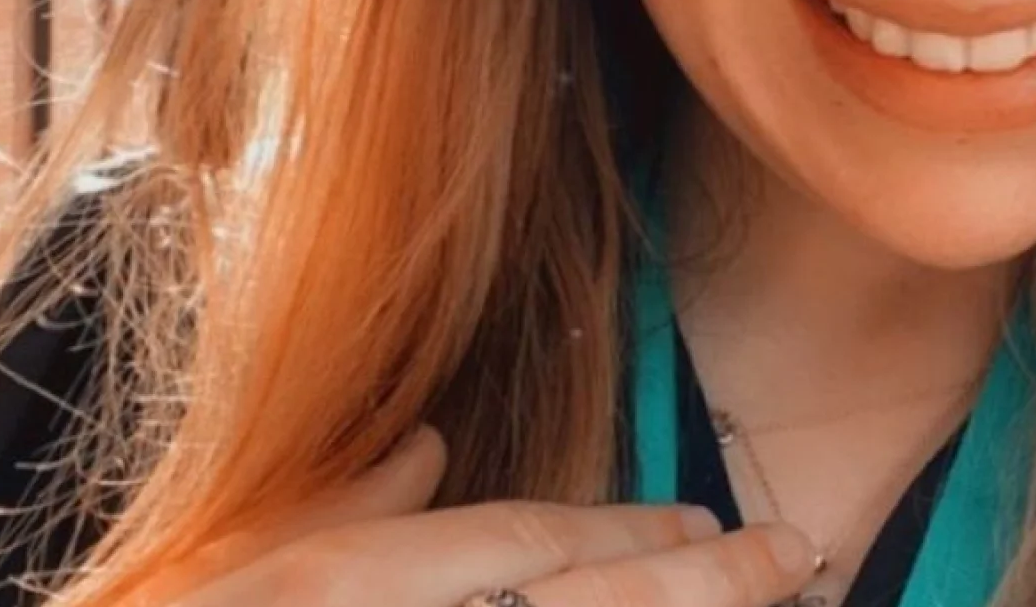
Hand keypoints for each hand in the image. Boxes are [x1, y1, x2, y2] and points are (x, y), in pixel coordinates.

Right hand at [152, 427, 817, 606]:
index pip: (526, 545)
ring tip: (781, 606)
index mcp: (349, 590)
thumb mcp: (234, 567)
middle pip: (591, 604)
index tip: (714, 526)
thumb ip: (341, 509)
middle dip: (711, 586)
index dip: (633, 533)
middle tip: (801, 559)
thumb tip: (430, 445)